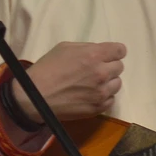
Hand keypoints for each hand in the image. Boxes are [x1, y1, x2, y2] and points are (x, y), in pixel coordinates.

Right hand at [10, 41, 125, 121]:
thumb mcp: (64, 48)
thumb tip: (100, 52)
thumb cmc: (46, 69)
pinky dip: (103, 97)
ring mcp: (102, 92)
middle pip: (119, 67)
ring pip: (117, 84)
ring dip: (107, 82)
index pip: (121, 50)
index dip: (114, 52)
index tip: (108, 56)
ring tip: (91, 84)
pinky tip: (90, 95)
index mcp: (94, 55)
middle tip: (94, 70)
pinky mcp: (98, 107)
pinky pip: (111, 99)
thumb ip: (87, 48)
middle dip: (108, 66)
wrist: (34, 97)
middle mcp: (102, 73)